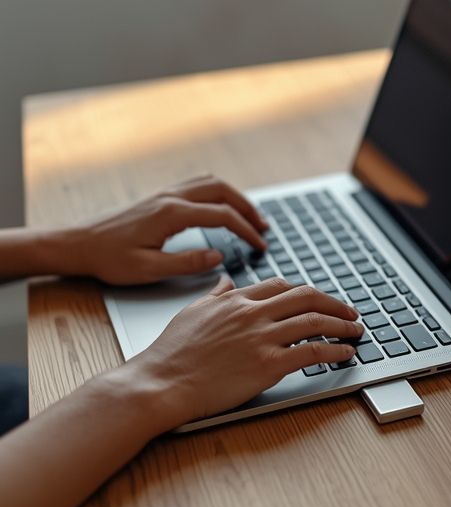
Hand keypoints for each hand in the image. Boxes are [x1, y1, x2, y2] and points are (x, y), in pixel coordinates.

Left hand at [71, 174, 267, 284]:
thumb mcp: (149, 269)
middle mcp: (170, 197)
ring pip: (210, 183)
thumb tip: (217, 256)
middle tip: (262, 227)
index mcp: (171, 214)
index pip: (222, 216)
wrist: (77, 243)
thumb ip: (187, 263)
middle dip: (247, 208)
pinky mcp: (158, 197)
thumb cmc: (108, 259)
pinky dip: (217, 193)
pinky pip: (196, 185)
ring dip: (234, 197)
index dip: (246, 231)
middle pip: (222, 191)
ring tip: (248, 216)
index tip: (260, 245)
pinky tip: (220, 207)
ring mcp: (164, 193)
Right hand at [123, 277, 363, 429]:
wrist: (160, 383)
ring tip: (355, 330)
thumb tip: (225, 281)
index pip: (281, 286)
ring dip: (342, 324)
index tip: (318, 300)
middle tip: (349, 311)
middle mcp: (252, 313)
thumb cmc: (170, 354)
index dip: (306, 293)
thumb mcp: (191, 312)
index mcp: (235, 300)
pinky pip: (313, 352)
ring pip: (315, 322)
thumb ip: (214, 295)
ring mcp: (262, 338)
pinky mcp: (268, 364)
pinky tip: (345, 352)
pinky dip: (335, 350)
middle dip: (333, 303)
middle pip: (306, 297)